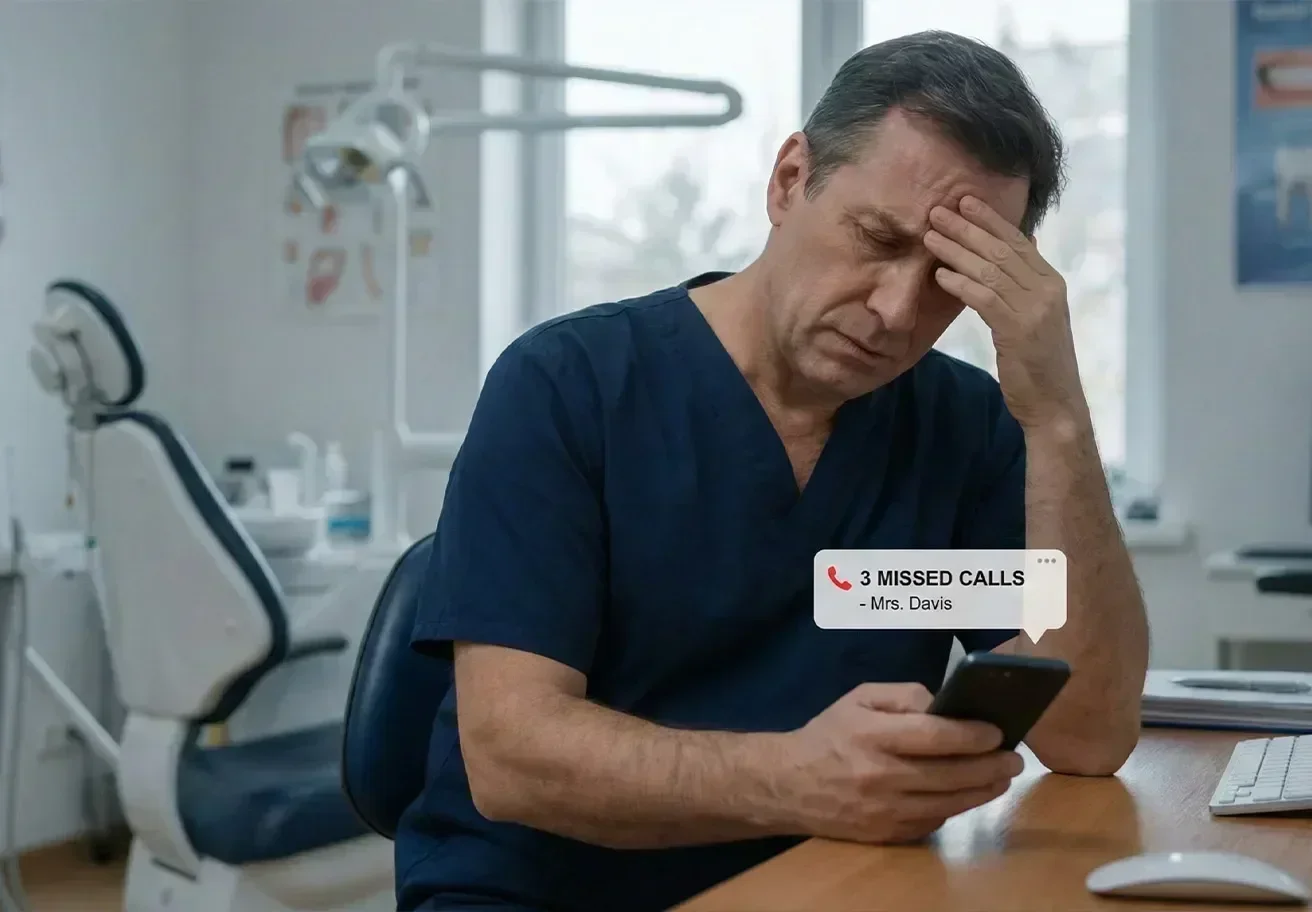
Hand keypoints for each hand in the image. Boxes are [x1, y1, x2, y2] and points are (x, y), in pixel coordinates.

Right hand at [778, 683, 1023, 843]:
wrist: (788, 785)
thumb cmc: (829, 734)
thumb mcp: (859, 698)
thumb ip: (903, 695)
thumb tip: (944, 705)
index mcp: (873, 736)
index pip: (935, 736)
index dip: (972, 734)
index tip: (997, 731)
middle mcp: (881, 776)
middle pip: (951, 774)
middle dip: (991, 765)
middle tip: (1015, 758)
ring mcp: (885, 811)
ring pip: (950, 803)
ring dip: (983, 790)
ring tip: (1003, 777)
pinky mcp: (887, 834)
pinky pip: (934, 821)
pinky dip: (955, 807)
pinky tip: (967, 793)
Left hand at [924, 197, 1088, 433]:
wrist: (1055, 405)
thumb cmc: (1039, 363)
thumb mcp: (1038, 317)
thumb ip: (1029, 283)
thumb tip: (1025, 244)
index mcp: (1051, 283)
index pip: (1019, 241)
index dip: (991, 219)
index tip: (965, 200)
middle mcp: (1047, 290)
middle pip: (1002, 250)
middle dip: (968, 228)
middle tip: (938, 210)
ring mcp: (1036, 309)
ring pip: (991, 270)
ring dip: (957, 251)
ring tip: (930, 236)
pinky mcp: (1019, 331)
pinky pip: (986, 299)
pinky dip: (962, 284)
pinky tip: (940, 275)